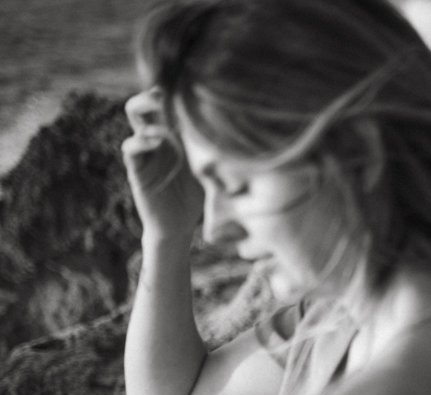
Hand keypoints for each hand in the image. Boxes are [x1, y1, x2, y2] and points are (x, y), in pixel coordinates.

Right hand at [121, 88, 203, 245]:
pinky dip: (140, 142)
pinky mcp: (137, 170)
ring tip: (157, 109)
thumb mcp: (212, 167)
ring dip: (144, 112)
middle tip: (162, 91)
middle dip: (151, 95)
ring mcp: (145, 153)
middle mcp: (157, 138)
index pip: (167, 106)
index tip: (183, 79)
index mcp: (174, 135)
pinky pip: (131, 150)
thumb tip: (244, 130)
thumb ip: (218, 149)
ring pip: (135, 122)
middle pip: (145, 106)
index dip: (170, 91)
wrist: (179, 225)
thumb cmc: (198, 194)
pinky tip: (155, 141)